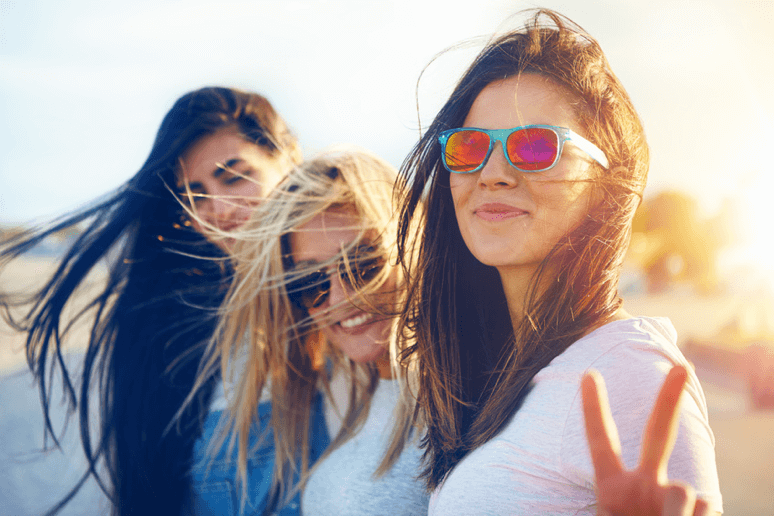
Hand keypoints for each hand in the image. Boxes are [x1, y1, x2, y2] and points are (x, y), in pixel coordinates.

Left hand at [581, 365, 712, 515]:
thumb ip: (635, 507)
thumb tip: (687, 500)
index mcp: (612, 487)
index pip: (600, 441)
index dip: (593, 409)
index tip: (587, 374)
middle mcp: (643, 485)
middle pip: (658, 434)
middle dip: (669, 400)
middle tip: (683, 366)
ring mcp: (670, 499)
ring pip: (682, 492)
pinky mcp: (702, 512)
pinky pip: (705, 510)